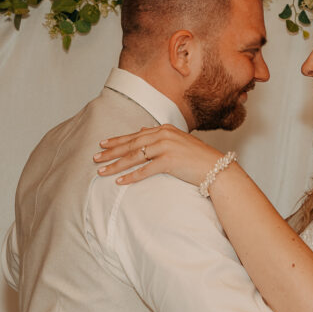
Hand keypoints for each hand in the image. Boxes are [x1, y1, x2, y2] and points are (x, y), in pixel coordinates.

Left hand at [94, 123, 223, 186]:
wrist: (217, 168)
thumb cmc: (199, 158)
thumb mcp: (179, 141)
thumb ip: (161, 135)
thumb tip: (143, 130)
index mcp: (165, 129)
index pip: (136, 135)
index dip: (118, 140)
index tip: (103, 144)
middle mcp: (164, 135)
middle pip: (131, 144)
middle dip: (111, 152)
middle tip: (95, 158)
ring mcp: (166, 147)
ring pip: (135, 156)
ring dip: (116, 165)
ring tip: (102, 171)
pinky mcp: (169, 161)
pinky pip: (145, 170)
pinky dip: (131, 176)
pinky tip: (120, 181)